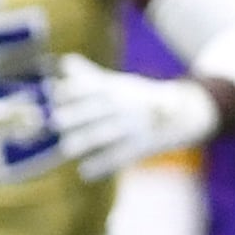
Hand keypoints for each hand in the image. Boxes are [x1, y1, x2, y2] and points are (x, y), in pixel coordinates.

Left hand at [47, 55, 220, 179]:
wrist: (181, 115)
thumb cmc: (138, 97)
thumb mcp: (118, 83)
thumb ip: (89, 76)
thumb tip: (62, 61)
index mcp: (115, 89)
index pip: (90, 87)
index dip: (71, 89)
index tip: (53, 94)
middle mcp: (123, 106)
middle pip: (95, 110)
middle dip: (75, 115)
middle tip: (55, 121)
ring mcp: (132, 127)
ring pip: (104, 135)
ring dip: (84, 141)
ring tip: (66, 148)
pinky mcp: (140, 147)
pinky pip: (117, 158)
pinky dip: (100, 166)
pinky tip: (84, 172)